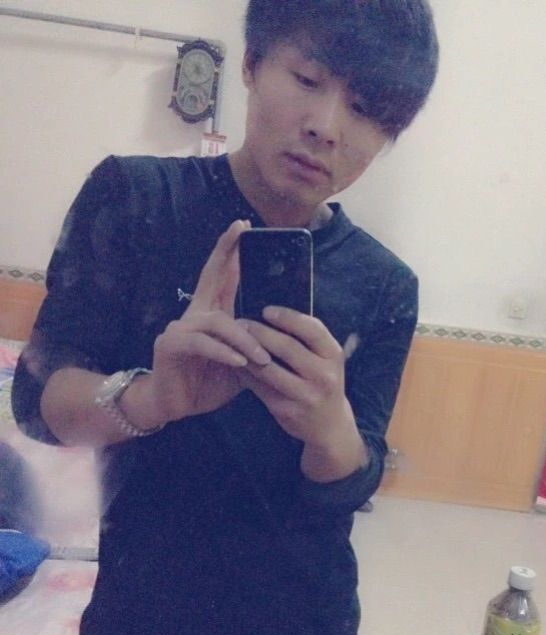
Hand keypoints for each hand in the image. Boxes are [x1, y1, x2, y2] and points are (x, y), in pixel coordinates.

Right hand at [134, 220, 271, 426]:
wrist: (176, 406)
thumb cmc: (209, 381)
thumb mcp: (241, 361)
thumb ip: (255, 344)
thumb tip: (284, 333)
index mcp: (212, 314)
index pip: (223, 276)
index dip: (231, 251)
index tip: (244, 226)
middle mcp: (195, 314)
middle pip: (210, 276)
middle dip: (226, 251)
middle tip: (240, 230)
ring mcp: (180, 328)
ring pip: (218, 323)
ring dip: (244, 339)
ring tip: (262, 358)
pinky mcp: (170, 346)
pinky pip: (202, 344)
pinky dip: (223, 352)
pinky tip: (239, 362)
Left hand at [238, 306, 367, 480]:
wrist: (330, 425)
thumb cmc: (323, 380)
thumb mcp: (326, 358)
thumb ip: (307, 338)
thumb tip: (271, 313)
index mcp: (334, 356)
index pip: (313, 330)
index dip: (288, 317)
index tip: (266, 310)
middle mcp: (324, 376)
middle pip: (287, 348)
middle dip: (260, 332)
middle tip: (240, 322)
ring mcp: (306, 396)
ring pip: (269, 369)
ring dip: (247, 353)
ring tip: (233, 341)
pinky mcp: (287, 411)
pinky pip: (260, 388)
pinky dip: (246, 374)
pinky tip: (236, 363)